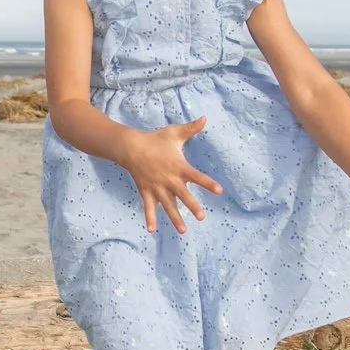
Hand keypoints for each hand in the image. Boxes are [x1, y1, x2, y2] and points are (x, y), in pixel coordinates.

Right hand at [118, 118, 223, 234]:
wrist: (130, 146)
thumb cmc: (155, 140)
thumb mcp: (174, 133)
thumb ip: (191, 128)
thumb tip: (205, 118)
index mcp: (179, 166)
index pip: (197, 176)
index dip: (208, 183)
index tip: (219, 191)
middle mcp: (169, 179)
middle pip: (183, 195)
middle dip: (192, 206)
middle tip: (201, 217)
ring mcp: (157, 187)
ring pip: (167, 205)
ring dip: (175, 218)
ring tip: (183, 231)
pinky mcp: (146, 191)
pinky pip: (148, 207)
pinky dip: (150, 218)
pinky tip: (152, 230)